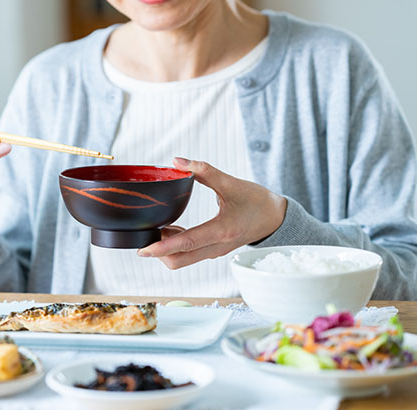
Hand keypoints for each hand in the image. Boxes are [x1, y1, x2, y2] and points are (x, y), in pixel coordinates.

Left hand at [138, 157, 286, 268]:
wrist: (277, 218)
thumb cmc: (257, 201)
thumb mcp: (232, 183)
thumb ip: (204, 171)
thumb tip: (178, 162)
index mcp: (222, 230)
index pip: (186, 243)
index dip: (162, 248)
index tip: (143, 250)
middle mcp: (217, 246)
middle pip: (179, 260)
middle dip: (159, 252)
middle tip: (148, 233)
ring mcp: (215, 251)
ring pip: (183, 260)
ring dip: (167, 248)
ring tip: (160, 226)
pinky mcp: (214, 251)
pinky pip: (189, 255)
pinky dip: (176, 246)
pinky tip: (173, 228)